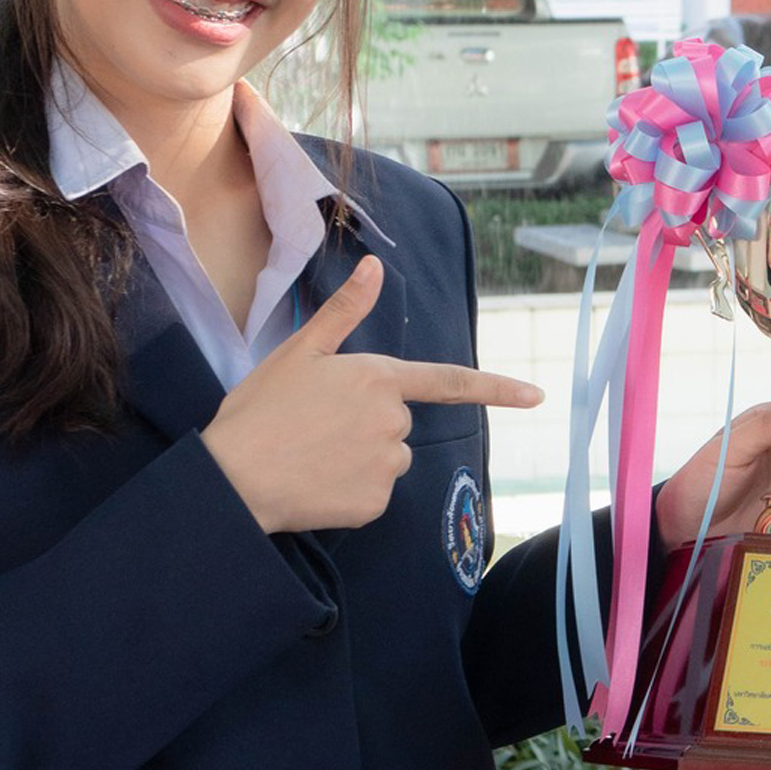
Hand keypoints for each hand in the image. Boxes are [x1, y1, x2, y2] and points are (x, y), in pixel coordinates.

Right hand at [201, 257, 542, 532]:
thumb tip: (375, 266)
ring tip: (311, 453)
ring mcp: (387, 465)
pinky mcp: (375, 503)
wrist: (233, 477)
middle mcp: (393, 422)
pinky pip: (373, 493)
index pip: (450, 381)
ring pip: (387, 458)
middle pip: (398, 422)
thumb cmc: (261, 409)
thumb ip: (346, 311)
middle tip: (315, 425)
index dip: (497, 388)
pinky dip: (349, 490)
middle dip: (368, 423)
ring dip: (360, 457)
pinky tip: (316, 482)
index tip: (537, 395)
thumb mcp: (300, 351)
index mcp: (380, 378)